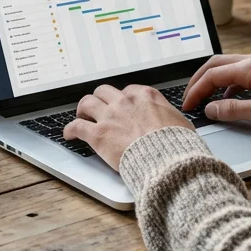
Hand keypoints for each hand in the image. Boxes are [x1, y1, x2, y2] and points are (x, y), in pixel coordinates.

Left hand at [64, 84, 192, 169]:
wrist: (167, 159)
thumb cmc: (177, 145)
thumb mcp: (181, 123)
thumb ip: (171, 118)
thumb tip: (176, 123)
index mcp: (145, 96)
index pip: (127, 91)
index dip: (122, 100)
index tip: (120, 106)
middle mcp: (125, 102)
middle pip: (104, 92)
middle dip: (100, 100)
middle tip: (98, 109)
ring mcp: (110, 116)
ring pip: (87, 102)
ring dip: (83, 110)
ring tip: (82, 117)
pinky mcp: (98, 134)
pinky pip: (76, 126)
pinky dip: (70, 129)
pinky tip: (69, 134)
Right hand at [181, 53, 250, 130]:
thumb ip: (232, 110)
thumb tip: (210, 109)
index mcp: (250, 68)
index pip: (212, 76)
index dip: (196, 91)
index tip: (188, 105)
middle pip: (215, 65)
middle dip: (198, 81)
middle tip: (189, 97)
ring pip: (228, 66)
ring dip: (213, 80)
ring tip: (205, 97)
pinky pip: (240, 71)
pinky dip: (228, 82)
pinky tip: (229, 97)